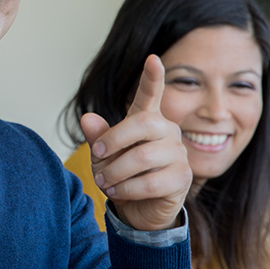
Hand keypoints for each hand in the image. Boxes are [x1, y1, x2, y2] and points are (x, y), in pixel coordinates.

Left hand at [80, 55, 191, 230]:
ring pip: (143, 157)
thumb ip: (98, 136)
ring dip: (116, 172)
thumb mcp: (103, 155)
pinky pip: (151, 182)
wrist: (138, 209)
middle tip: (96, 155)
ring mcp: (178, 154)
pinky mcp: (183, 178)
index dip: (152, 78)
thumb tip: (87, 118)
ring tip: (103, 181)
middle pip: (144, 123)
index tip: (152, 59)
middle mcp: (167, 132)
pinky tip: (117, 192)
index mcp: (147, 121)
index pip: (151, 95)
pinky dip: (127, 189)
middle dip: (114, 140)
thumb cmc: (121, 175)